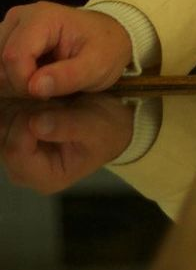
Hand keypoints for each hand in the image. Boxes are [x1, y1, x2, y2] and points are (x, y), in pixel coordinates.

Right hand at [0, 2, 132, 98]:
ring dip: (12, 83)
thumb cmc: (105, 48)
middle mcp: (20, 18)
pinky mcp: (6, 40)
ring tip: (42, 82)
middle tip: (47, 88)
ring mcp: (10, 28)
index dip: (24, 83)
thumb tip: (34, 87)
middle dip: (18, 84)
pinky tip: (32, 80)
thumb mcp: (98, 65)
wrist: (109, 38)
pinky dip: (10, 80)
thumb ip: (69, 76)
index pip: (14, 57)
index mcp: (42, 18)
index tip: (47, 94)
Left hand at [0, 93, 134, 193]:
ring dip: (17, 101)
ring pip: (0, 122)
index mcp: (43, 177)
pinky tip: (37, 93)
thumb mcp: (96, 128)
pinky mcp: (12, 135)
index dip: (28, 121)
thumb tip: (36, 124)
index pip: (16, 150)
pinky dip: (15, 99)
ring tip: (47, 93)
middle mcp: (21, 168)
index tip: (51, 99)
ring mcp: (14, 152)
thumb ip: (68, 127)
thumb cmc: (106, 130)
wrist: (110, 123)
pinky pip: (3, 113)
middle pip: (3, 136)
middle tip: (51, 95)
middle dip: (23, 109)